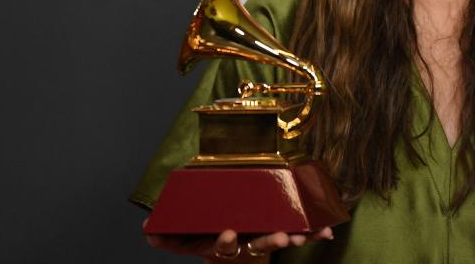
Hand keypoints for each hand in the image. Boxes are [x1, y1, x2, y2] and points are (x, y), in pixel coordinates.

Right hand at [144, 219, 333, 262]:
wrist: (229, 239)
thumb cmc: (205, 233)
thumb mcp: (183, 237)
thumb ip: (167, 235)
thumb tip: (147, 230)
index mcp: (223, 241)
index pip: (223, 246)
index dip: (225, 242)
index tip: (228, 235)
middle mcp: (245, 242)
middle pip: (257, 244)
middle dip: (270, 242)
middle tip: (281, 238)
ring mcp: (263, 237)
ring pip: (279, 239)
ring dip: (293, 237)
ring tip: (302, 235)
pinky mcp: (281, 229)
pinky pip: (299, 231)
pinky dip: (313, 232)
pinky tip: (327, 231)